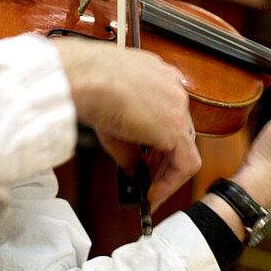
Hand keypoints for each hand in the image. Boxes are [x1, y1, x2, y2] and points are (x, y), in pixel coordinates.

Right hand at [51, 37, 199, 210]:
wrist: (85, 78)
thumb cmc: (89, 83)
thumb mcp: (112, 114)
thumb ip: (128, 142)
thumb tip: (131, 165)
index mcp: (159, 76)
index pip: (167, 113)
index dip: (157, 140)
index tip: (146, 156)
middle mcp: (173, 88)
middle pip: (178, 131)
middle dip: (162, 158)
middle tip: (148, 178)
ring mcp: (178, 106)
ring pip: (184, 147)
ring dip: (166, 172)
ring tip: (149, 190)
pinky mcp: (175, 127)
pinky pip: (185, 163)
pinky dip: (170, 182)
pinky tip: (153, 194)